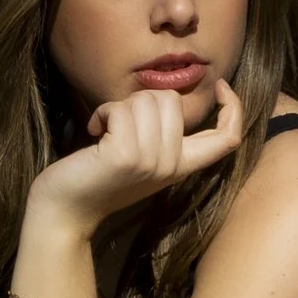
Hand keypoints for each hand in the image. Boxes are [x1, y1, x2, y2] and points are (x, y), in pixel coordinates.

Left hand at [29, 74, 243, 239]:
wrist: (65, 211)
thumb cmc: (98, 178)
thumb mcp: (142, 159)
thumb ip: (162, 134)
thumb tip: (169, 97)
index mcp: (181, 166)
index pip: (227, 138)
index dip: (232, 107)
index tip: (220, 86)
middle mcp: (171, 166)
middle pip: (174, 101)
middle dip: (142, 100)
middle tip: (120, 124)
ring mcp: (149, 161)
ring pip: (147, 100)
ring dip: (119, 106)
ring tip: (106, 129)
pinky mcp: (124, 155)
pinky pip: (121, 109)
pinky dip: (103, 112)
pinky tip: (94, 130)